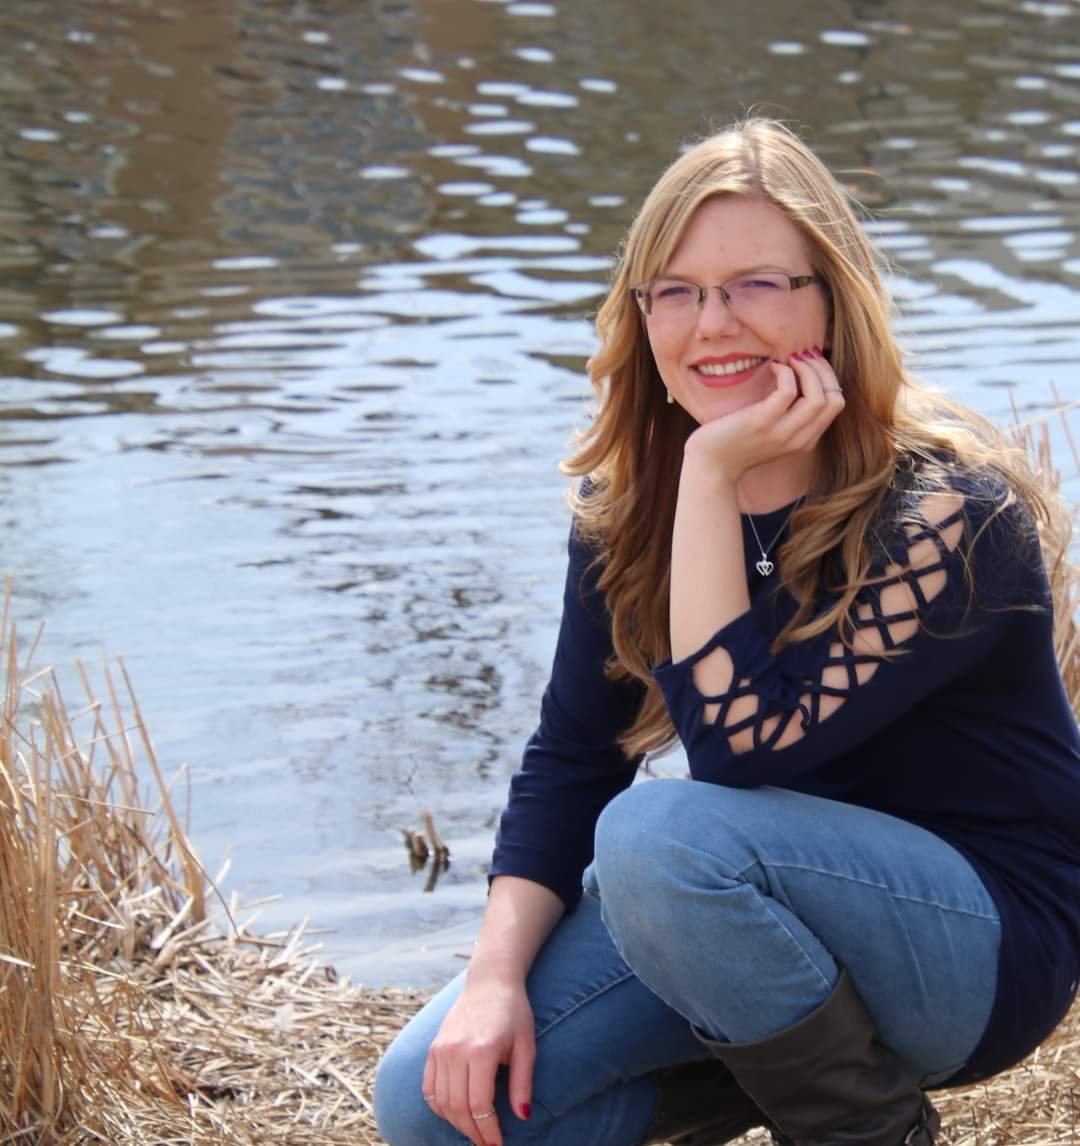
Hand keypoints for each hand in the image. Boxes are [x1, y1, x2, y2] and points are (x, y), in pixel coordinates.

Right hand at [422, 973, 534, 1145]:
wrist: (490, 981)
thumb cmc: (514, 1012)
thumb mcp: (527, 1046)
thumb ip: (523, 1083)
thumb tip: (523, 1117)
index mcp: (481, 1050)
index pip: (480, 1105)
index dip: (489, 1130)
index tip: (498, 1144)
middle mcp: (456, 1050)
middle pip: (458, 1107)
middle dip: (473, 1133)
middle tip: (487, 1143)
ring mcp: (440, 1049)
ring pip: (441, 1101)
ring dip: (456, 1123)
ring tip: (474, 1131)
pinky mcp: (433, 1048)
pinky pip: (428, 1088)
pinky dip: (439, 1107)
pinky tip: (455, 1113)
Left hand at [684, 348, 844, 482]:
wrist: (710, 466)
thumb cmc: (734, 444)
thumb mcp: (769, 433)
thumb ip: (787, 417)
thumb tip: (798, 380)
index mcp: (804, 441)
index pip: (836, 404)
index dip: (828, 378)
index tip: (810, 365)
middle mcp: (798, 439)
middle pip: (834, 399)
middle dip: (823, 370)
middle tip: (803, 357)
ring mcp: (782, 432)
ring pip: (819, 396)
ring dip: (808, 369)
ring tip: (791, 360)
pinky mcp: (762, 422)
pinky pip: (788, 390)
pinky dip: (785, 372)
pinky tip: (773, 368)